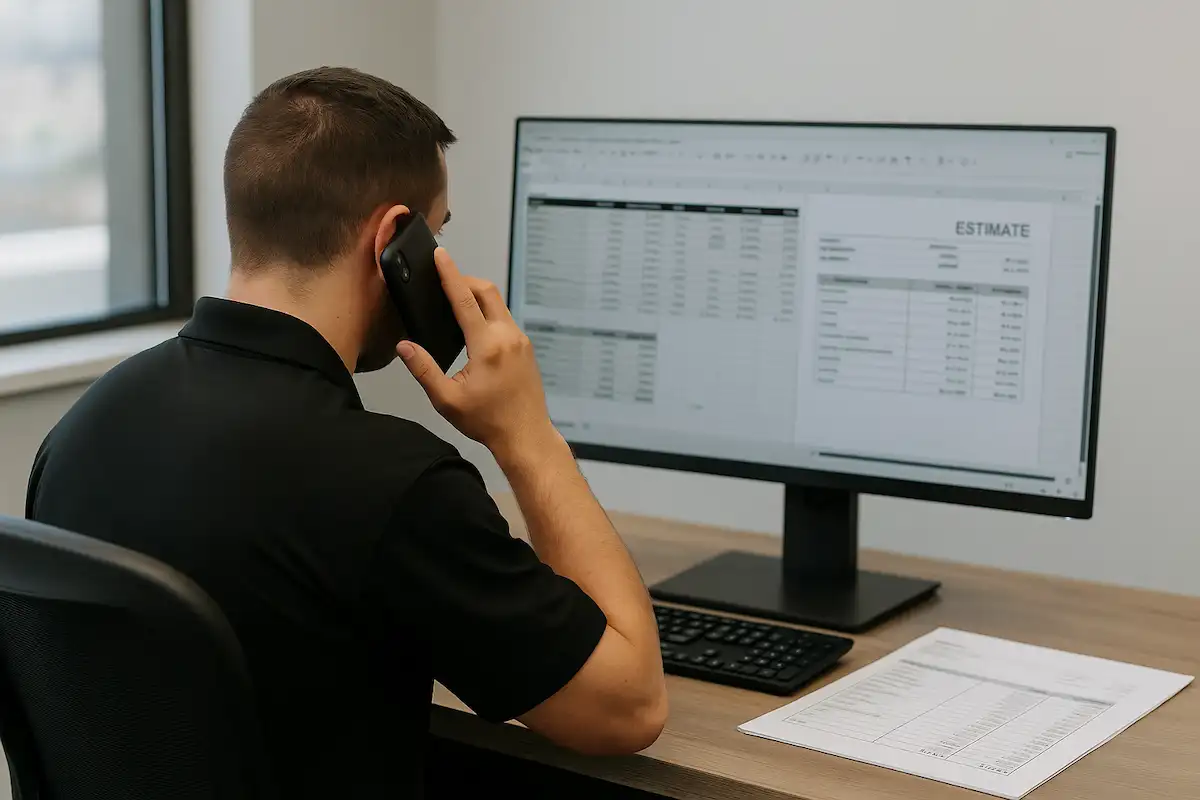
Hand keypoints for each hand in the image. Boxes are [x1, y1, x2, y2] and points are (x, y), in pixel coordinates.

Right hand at [397, 247, 559, 459]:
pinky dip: (489, 313)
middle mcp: (507, 337)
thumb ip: (423, 370)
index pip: (464, 299)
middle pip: (487, 291)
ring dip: (478, 297)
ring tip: (456, 304)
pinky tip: (476, 327)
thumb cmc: (487, 421)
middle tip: (445, 281)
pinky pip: (505, 319)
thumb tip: (404, 347)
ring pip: (499, 304)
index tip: (441, 255)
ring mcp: (520, 341)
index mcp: (486, 346)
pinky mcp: (526, 347)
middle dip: (465, 280)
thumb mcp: (447, 399)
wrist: (525, 435)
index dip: (449, 274)